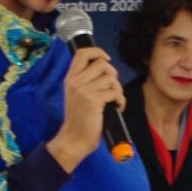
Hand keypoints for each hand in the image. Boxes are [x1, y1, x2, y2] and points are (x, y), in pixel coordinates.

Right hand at [47, 47, 123, 172]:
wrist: (74, 139)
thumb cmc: (78, 119)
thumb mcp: (76, 95)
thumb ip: (85, 81)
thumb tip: (105, 69)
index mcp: (70, 78)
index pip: (82, 53)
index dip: (97, 51)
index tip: (106, 59)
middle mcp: (75, 82)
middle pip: (101, 63)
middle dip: (113, 73)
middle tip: (112, 87)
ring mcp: (84, 90)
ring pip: (110, 78)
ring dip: (118, 89)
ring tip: (114, 100)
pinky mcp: (94, 100)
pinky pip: (115, 92)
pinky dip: (121, 100)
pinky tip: (117, 107)